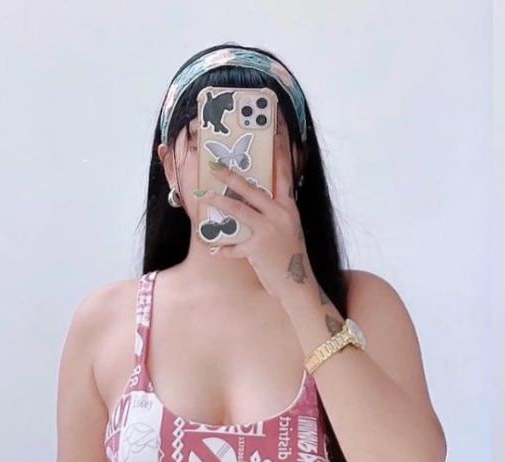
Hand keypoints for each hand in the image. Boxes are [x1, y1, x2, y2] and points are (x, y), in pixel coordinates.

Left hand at [201, 125, 314, 299]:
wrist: (298, 286)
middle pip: (252, 189)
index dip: (279, 154)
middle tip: (215, 164)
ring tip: (205, 195)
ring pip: (239, 210)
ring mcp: (269, 232)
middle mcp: (280, 216)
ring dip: (220, 201)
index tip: (274, 133)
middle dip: (232, 175)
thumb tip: (255, 198)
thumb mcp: (288, 230)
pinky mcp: (258, 249)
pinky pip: (234, 245)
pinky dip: (223, 247)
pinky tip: (212, 246)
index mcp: (289, 209)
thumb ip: (274, 213)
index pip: (284, 176)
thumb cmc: (290, 257)